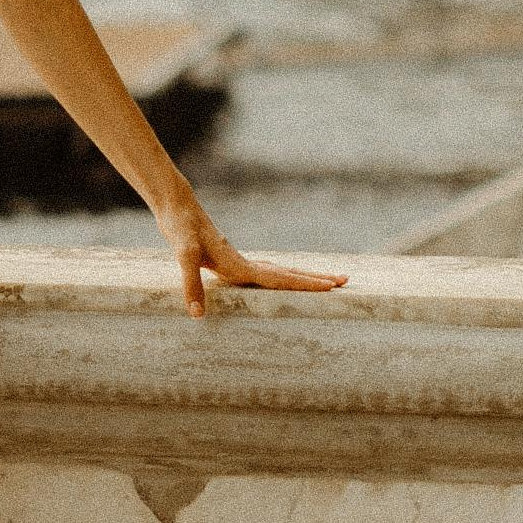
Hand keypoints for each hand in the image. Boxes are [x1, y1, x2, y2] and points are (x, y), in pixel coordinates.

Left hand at [156, 190, 346, 318]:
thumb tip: (197, 314)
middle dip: (316, 280)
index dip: (305, 285)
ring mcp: (240, 261)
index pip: (280, 279)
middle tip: (345, 281)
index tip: (331, 288)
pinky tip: (281, 281)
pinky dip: (280, 278)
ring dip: (302, 277)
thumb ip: (191, 284)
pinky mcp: (230, 260)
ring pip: (279, 272)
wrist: (177, 207)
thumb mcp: (183, 255)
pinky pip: (264, 273)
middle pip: (288, 274)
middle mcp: (245, 263)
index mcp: (240, 266)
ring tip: (325, 281)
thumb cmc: (180, 229)